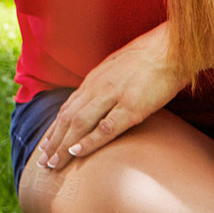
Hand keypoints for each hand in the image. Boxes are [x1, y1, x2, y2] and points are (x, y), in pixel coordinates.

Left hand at [38, 22, 190, 170]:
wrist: (171, 48)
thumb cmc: (150, 58)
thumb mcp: (119, 68)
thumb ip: (106, 84)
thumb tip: (99, 98)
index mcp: (94, 80)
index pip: (67, 108)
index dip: (55, 128)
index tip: (45, 145)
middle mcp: (97, 88)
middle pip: (67, 118)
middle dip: (53, 141)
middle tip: (42, 162)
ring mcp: (112, 97)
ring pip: (79, 124)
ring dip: (63, 145)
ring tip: (53, 163)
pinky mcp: (132, 107)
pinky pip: (105, 127)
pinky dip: (89, 140)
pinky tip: (77, 152)